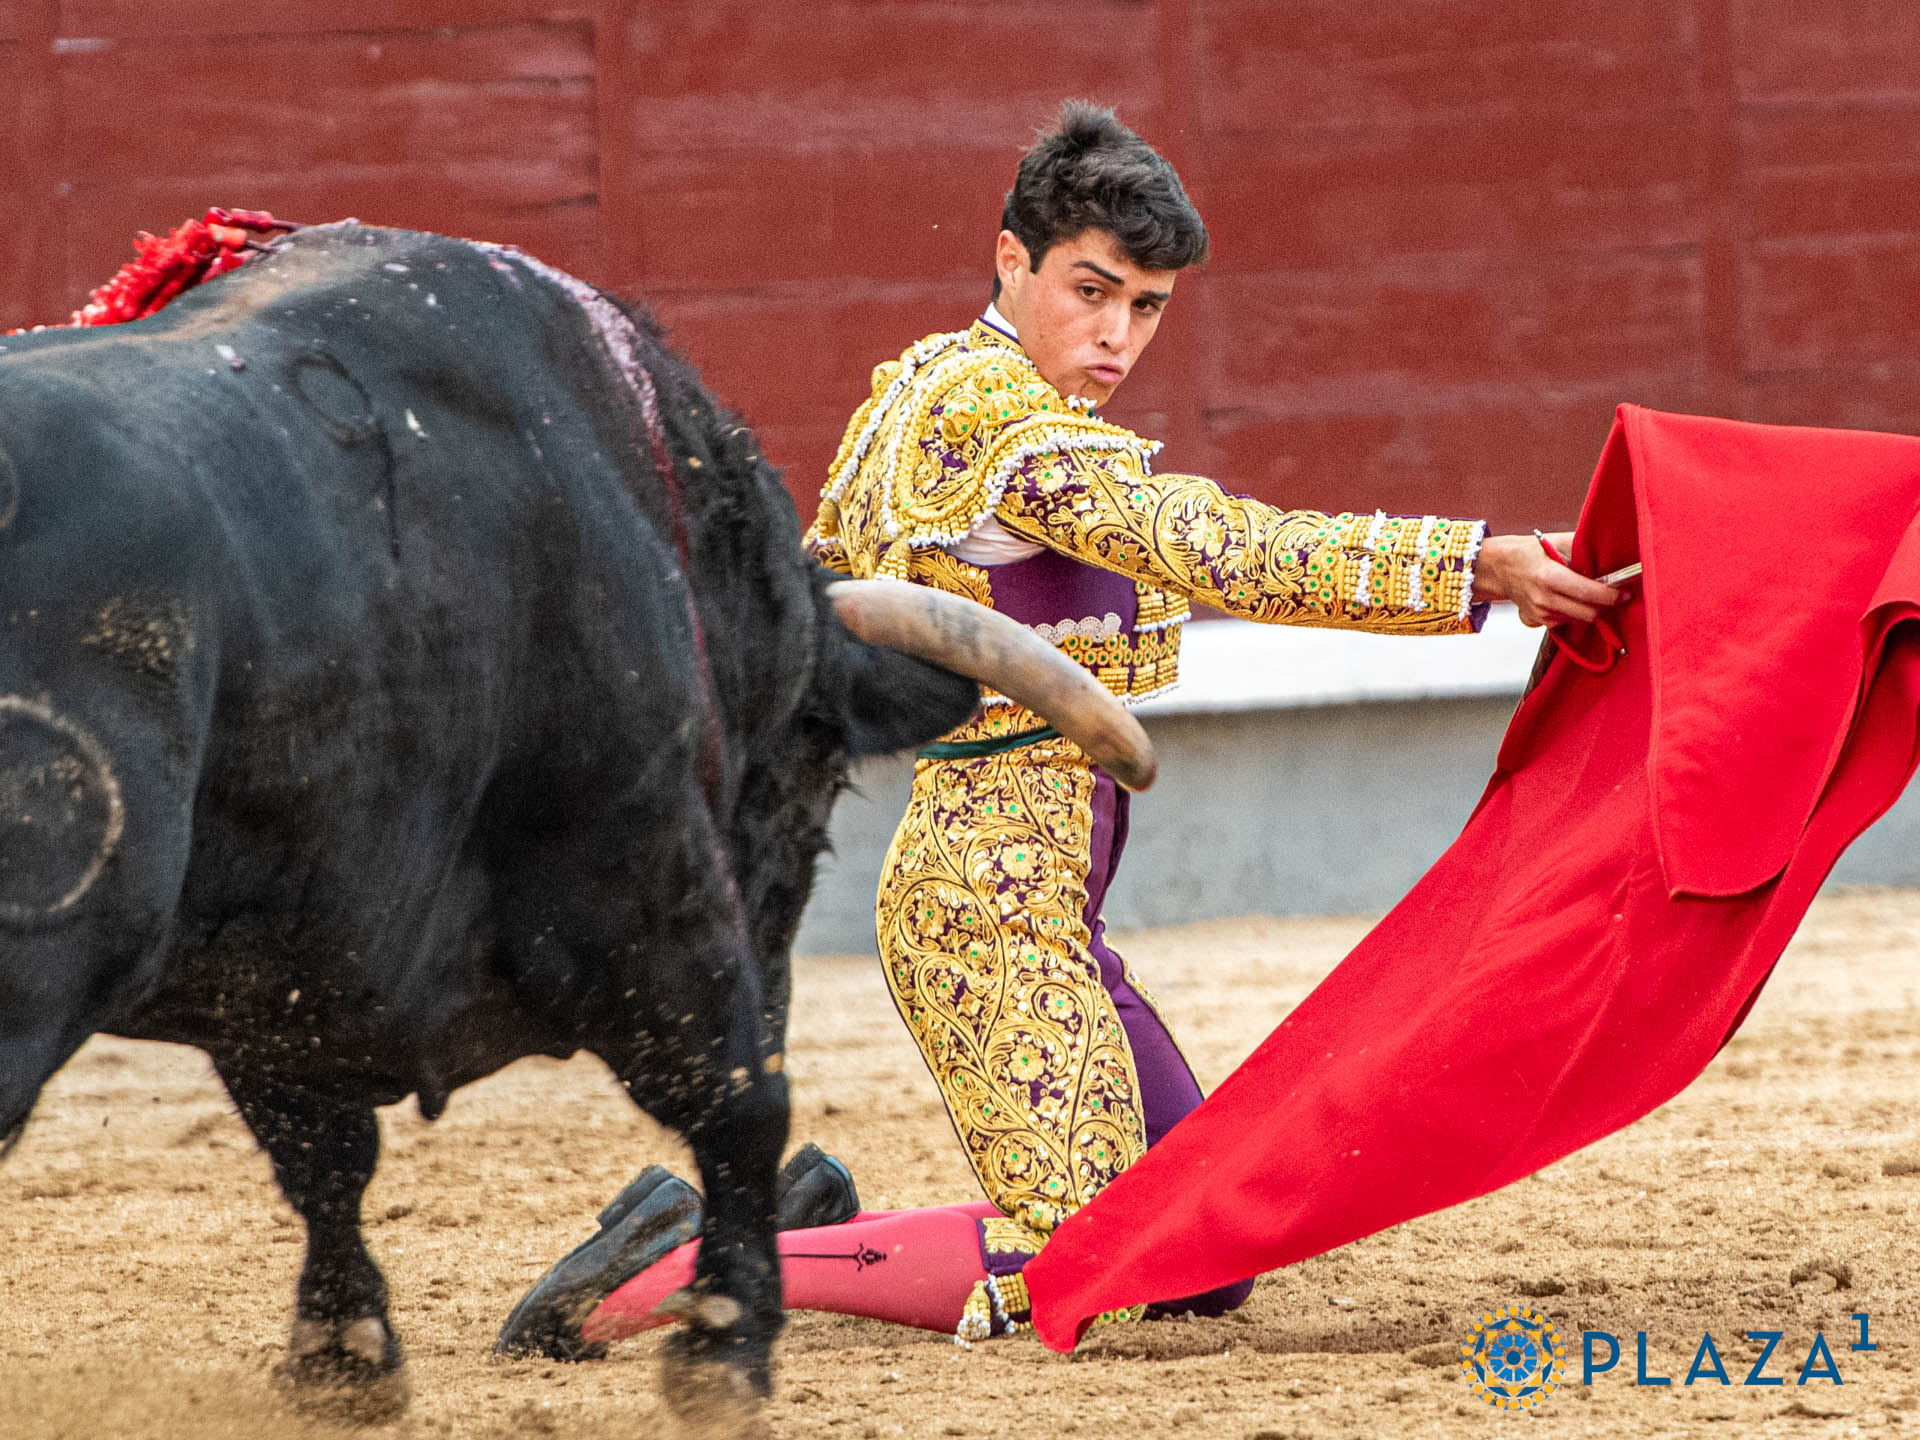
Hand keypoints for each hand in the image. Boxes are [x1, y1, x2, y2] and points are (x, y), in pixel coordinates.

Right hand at [1471, 532, 1623, 627]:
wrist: (1498, 567)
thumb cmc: (1527, 552)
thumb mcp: (1555, 542)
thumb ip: (1583, 550)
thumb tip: (1612, 556)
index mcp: (1550, 577)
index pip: (1589, 593)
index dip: (1612, 596)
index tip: (1625, 594)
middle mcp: (1544, 599)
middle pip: (1588, 613)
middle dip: (1602, 605)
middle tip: (1608, 594)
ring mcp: (1539, 613)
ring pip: (1577, 619)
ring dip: (1584, 607)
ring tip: (1578, 591)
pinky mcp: (1536, 621)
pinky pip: (1564, 622)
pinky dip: (1569, 611)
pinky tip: (1561, 598)